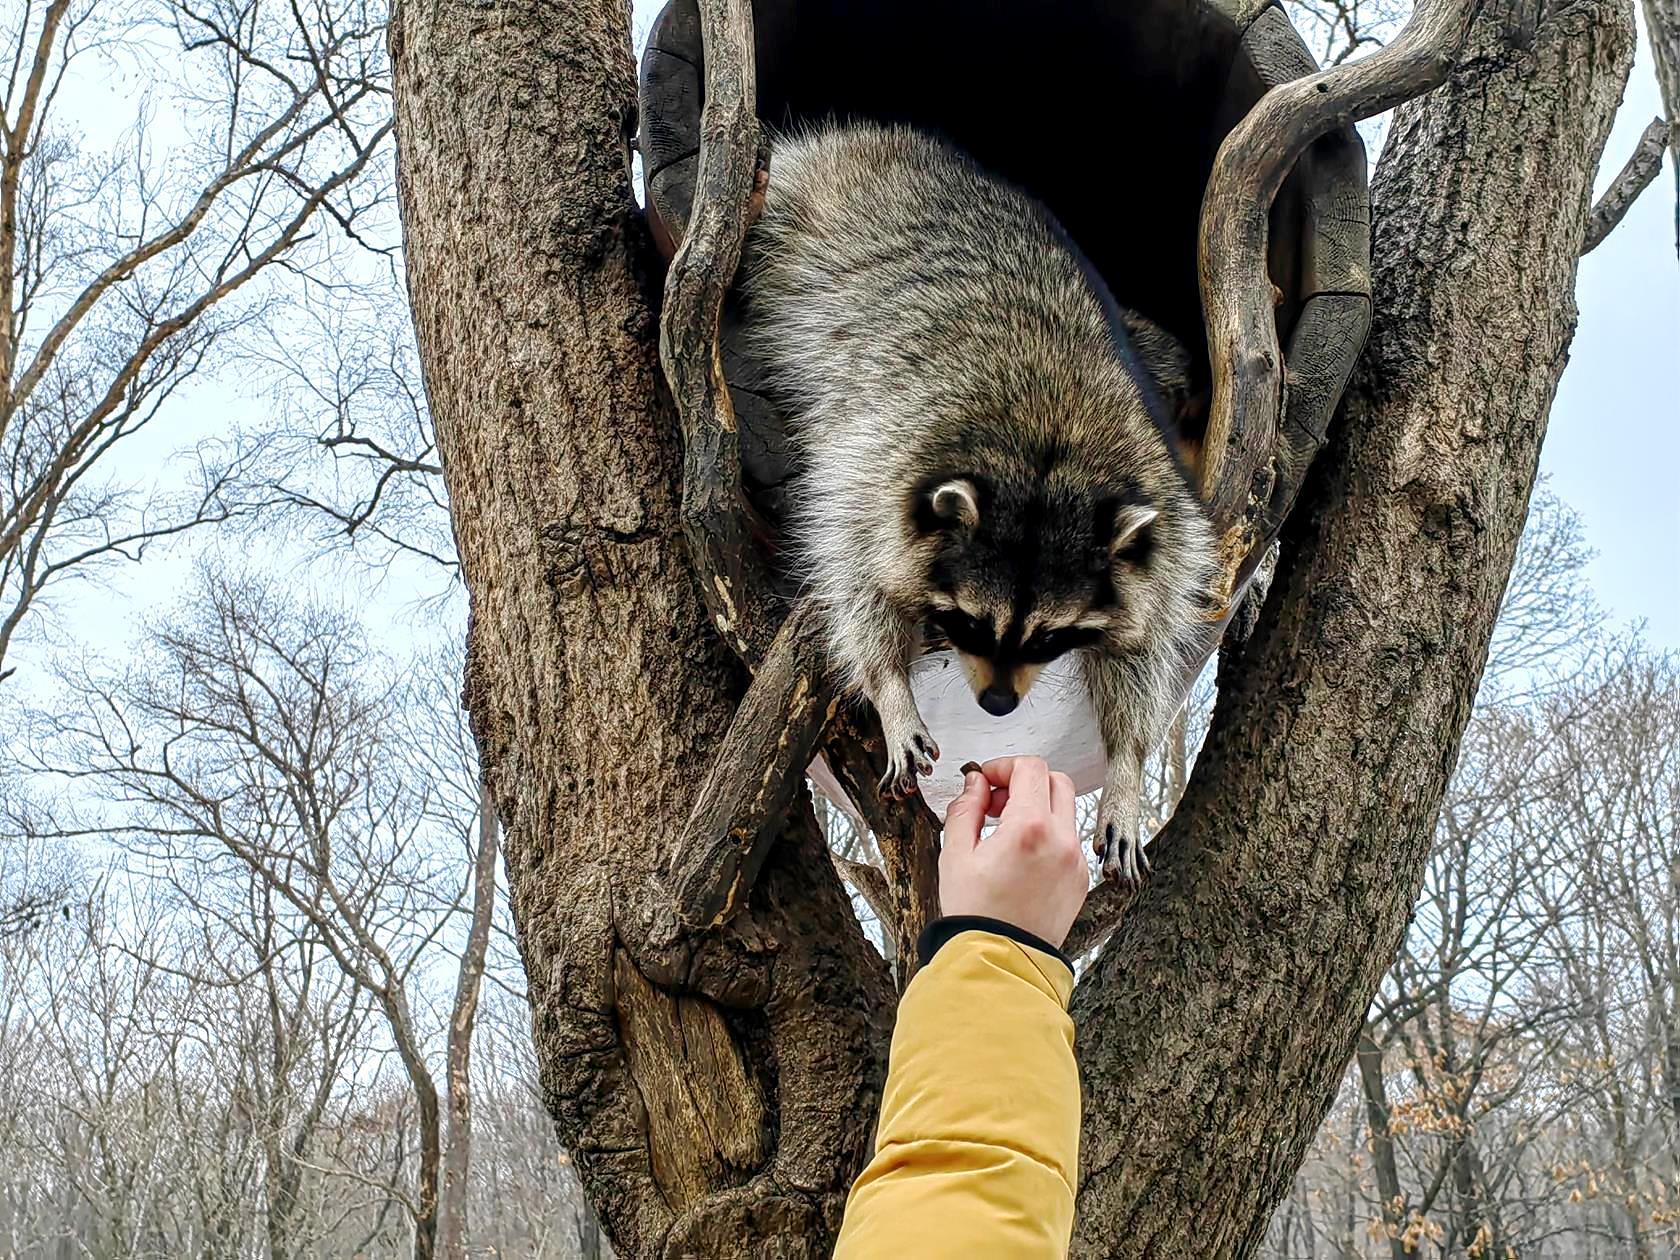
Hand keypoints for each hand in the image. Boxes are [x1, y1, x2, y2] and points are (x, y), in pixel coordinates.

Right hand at [939, 756, 1088, 948]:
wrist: (1000, 961)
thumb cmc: (975, 914)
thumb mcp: (955, 854)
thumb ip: (965, 808)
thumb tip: (975, 783)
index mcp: (1030, 828)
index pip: (1030, 768)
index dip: (1003, 766)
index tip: (986, 780)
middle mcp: (1061, 840)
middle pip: (1056, 781)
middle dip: (1025, 782)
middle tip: (996, 802)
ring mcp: (1076, 861)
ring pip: (1065, 811)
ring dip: (1038, 808)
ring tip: (1005, 832)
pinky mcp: (1080, 880)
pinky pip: (1069, 841)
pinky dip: (1048, 835)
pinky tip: (1021, 857)